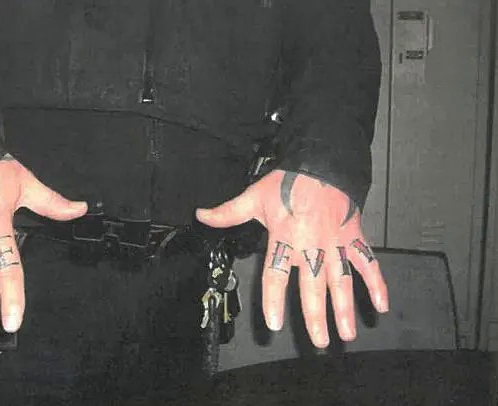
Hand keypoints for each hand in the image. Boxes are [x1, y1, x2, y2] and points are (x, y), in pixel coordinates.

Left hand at [196, 170, 387, 347]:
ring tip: (346, 333)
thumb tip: (201, 216)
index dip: (274, 300)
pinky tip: (381, 305)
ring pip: (342, 281)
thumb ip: (228, 213)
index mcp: (284, 239)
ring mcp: (335, 244)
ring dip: (345, 309)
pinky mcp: (353, 238)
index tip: (275, 324)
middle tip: (318, 342)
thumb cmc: (287, 183)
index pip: (276, 276)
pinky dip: (377, 284)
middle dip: (316, 316)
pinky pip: (368, 263)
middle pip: (313, 287)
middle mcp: (310, 246)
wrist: (321, 164)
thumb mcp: (254, 197)